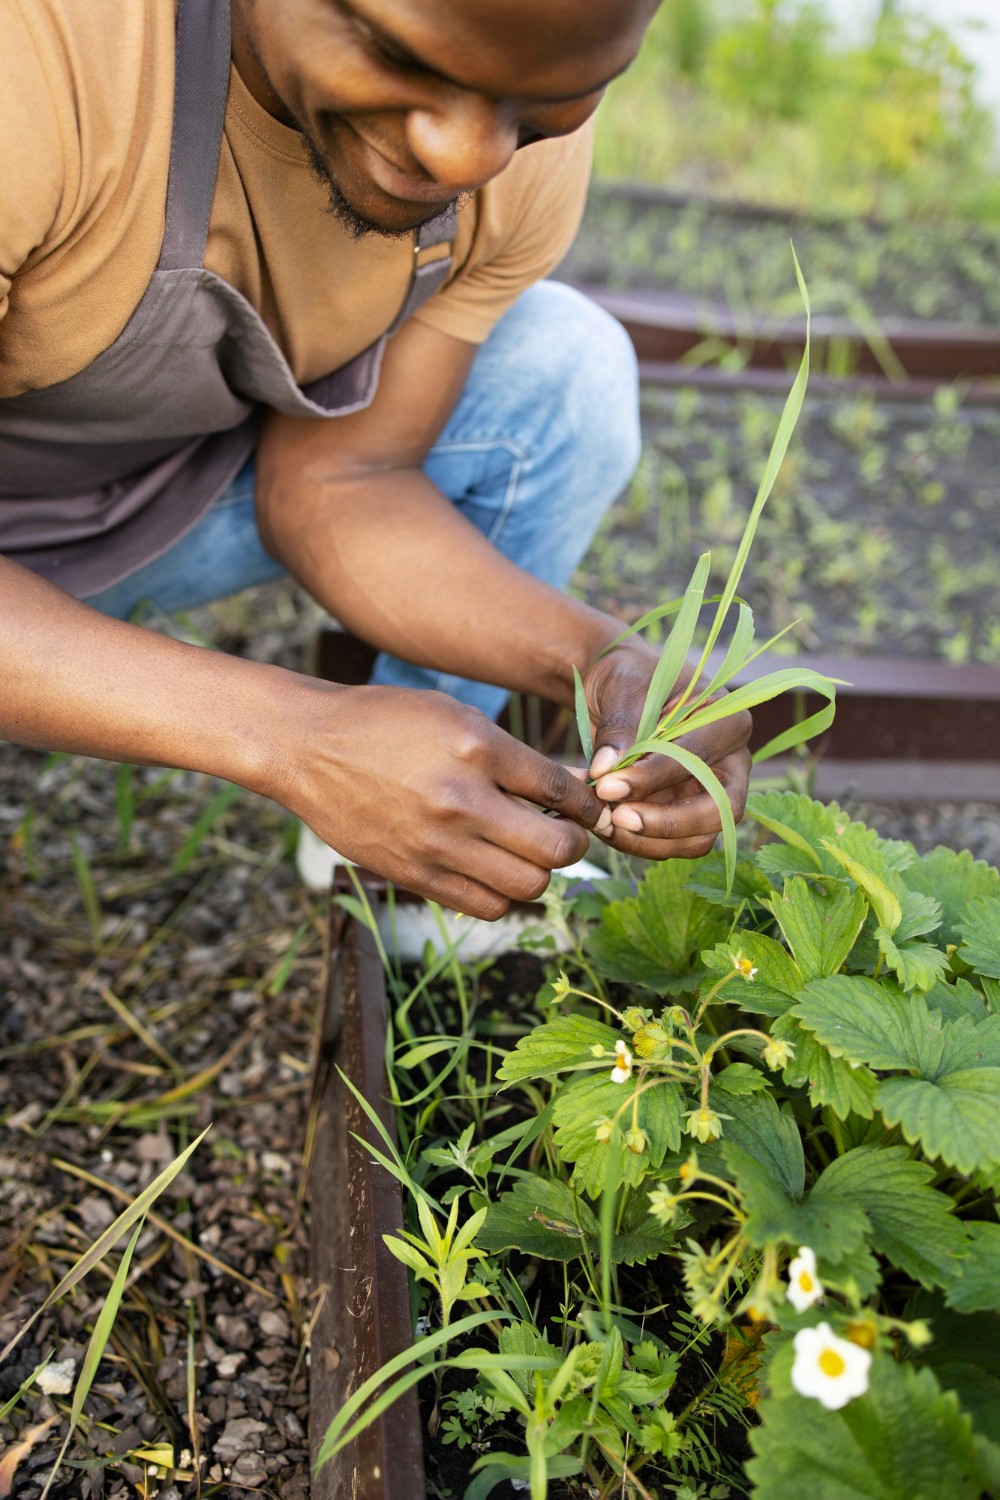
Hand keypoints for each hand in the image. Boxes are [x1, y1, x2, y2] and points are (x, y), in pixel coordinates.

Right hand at [277, 680, 611, 918]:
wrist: (308, 747)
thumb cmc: (386, 723)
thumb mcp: (455, 716)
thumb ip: (510, 756)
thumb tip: (569, 791)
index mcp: (478, 747)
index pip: (562, 791)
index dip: (587, 807)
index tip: (587, 810)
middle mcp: (462, 799)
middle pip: (556, 850)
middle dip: (574, 845)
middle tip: (565, 835)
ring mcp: (436, 843)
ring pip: (527, 885)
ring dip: (539, 873)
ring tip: (527, 854)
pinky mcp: (414, 874)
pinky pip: (485, 905)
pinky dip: (503, 894)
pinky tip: (495, 872)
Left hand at [580, 641, 751, 859]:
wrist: (618, 689)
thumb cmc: (628, 676)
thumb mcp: (622, 687)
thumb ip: (620, 726)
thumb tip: (606, 770)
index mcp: (727, 722)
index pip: (697, 761)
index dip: (651, 779)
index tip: (605, 784)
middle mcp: (730, 764)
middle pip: (717, 813)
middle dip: (665, 824)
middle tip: (614, 819)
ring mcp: (710, 793)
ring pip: (697, 839)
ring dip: (648, 841)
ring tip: (601, 823)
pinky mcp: (685, 812)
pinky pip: (671, 843)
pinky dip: (637, 842)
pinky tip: (603, 824)